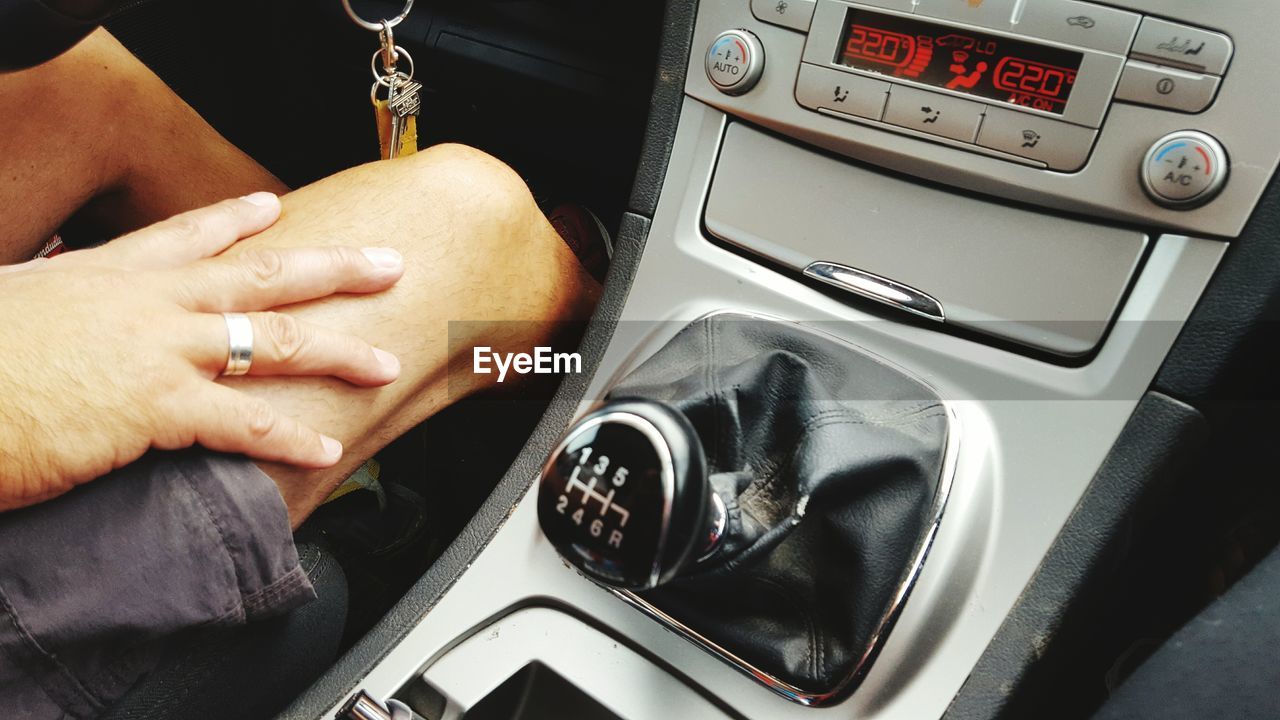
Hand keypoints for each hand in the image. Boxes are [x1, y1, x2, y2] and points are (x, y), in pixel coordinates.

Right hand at [0, 193, 403, 510]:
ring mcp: (157, 349)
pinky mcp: (154, 406)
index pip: (185, 236)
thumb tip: (51, 283)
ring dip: (339, 353)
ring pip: (273, 342)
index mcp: (106, 274)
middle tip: (387, 263)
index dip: (236, 219)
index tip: (274, 206)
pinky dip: (292, 439)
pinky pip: (246, 423)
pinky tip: (329, 450)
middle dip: (334, 268)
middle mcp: (145, 301)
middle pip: (261, 275)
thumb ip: (54, 301)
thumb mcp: (14, 308)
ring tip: (386, 365)